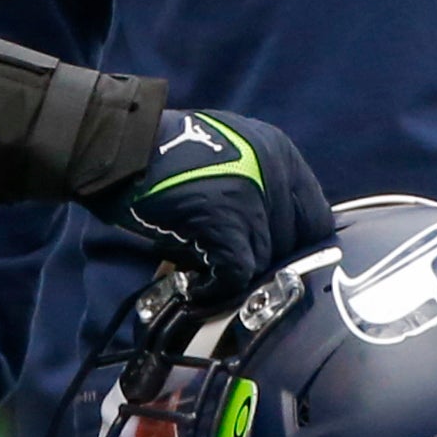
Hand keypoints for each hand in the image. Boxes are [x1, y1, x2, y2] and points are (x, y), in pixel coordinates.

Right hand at [96, 109, 337, 309]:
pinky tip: (195, 286)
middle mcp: (274, 172)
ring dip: (237, 277)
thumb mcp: (230, 151)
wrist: (121, 148)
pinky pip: (235, 274)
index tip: (274, 260)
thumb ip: (259, 184)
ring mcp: (251, 198)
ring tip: (208, 278)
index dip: (296, 246)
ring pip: (263, 263)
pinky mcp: (223, 224)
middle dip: (264, 263)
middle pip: (293, 245)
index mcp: (279, 152)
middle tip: (234, 272)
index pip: (316, 219)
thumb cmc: (164, 152)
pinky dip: (214, 288)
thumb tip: (269, 235)